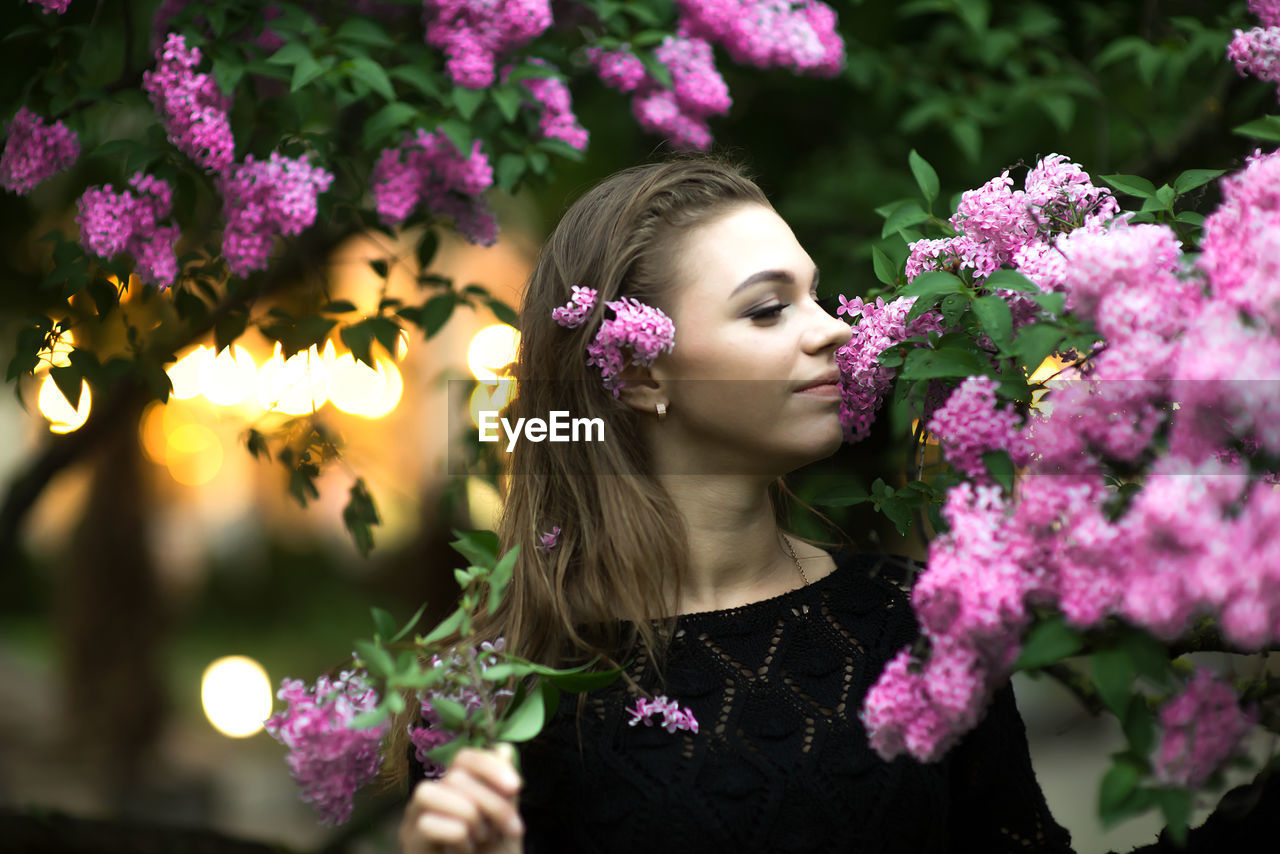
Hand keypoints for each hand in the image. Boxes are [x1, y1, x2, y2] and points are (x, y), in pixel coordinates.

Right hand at [399, 743, 524, 853]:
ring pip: (433, 792)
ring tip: (481, 839)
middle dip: (492, 802)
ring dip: (470, 816)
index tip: (516, 787)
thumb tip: (505, 749)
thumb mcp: (506, 824)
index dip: (491, 766)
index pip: (464, 757)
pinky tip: (464, 852)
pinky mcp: (410, 843)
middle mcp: (430, 797)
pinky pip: (429, 824)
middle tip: (511, 830)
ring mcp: (414, 820)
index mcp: (453, 788)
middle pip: (455, 775)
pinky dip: (457, 837)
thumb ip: (504, 790)